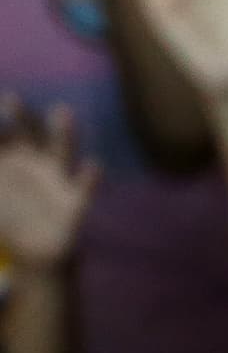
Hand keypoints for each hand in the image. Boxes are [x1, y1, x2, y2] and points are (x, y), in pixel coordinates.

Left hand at [0, 96, 96, 270]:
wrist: (36, 252)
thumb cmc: (6, 219)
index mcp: (8, 157)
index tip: (1, 103)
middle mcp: (35, 162)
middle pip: (28, 132)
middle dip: (22, 117)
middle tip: (11, 100)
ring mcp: (57, 179)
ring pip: (61, 152)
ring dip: (63, 133)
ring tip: (63, 113)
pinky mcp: (75, 203)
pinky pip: (84, 188)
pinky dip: (89, 178)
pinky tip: (93, 167)